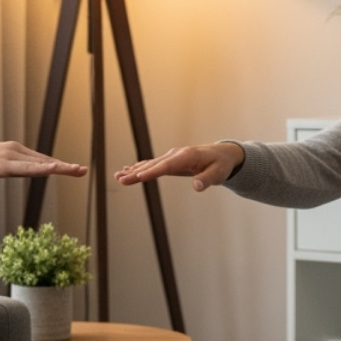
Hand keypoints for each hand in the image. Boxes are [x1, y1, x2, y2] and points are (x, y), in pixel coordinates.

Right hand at [0, 142, 85, 183]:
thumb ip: (7, 167)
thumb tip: (15, 171)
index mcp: (13, 151)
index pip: (40, 159)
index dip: (57, 164)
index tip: (73, 168)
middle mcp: (15, 150)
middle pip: (45, 160)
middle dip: (65, 166)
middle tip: (83, 170)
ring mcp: (10, 157)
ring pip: (40, 163)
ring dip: (60, 167)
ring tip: (77, 170)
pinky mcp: (3, 165)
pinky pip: (26, 168)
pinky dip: (42, 168)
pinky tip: (54, 169)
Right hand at [115, 142, 244, 192]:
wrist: (222, 154)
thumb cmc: (221, 165)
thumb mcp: (218, 174)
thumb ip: (207, 179)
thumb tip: (197, 186)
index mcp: (187, 156)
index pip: (167, 165)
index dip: (152, 171)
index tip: (139, 177)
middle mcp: (176, 154)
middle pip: (154, 165)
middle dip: (137, 173)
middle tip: (121, 179)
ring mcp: (172, 156)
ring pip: (150, 164)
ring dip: (134, 170)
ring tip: (118, 176)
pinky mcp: (170, 160)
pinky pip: (153, 165)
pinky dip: (140, 168)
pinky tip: (127, 171)